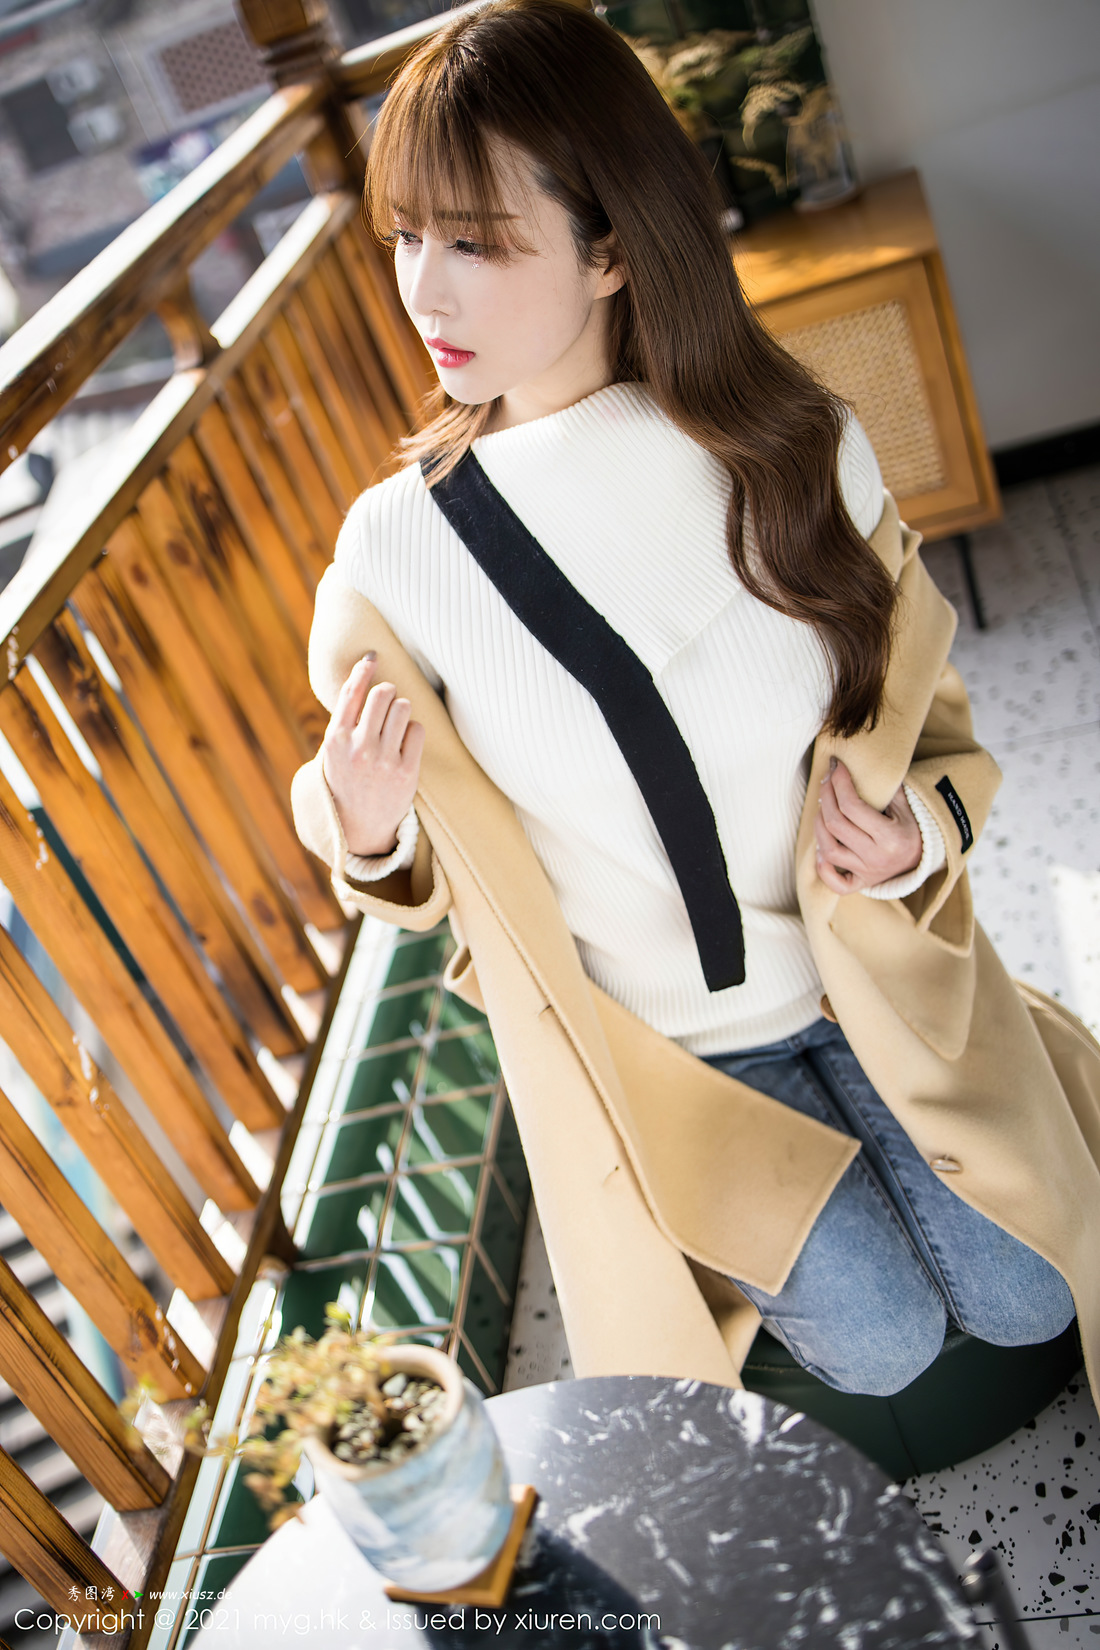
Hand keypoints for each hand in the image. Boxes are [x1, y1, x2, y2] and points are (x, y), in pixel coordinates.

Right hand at [321, 654, 424, 856]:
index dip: (364, 669)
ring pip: (403, 708)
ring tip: (394, 727)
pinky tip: (404, 744)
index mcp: (335, 739)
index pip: (352, 692)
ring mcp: (383, 760)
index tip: (373, 656)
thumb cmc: (345, 781)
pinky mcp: (406, 772)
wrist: (358, 828)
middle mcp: (358, 747)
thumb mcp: (331, 752)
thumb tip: (361, 677)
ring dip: (401, 711)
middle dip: (387, 694)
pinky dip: (413, 732)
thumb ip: (343, 721)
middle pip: (383, 694)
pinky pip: (417, 730)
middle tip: (385, 703)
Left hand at [814, 758, 921, 893]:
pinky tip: (820, 850)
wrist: (924, 860)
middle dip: (826, 797)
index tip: (835, 766)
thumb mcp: (906, 806)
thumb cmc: (913, 828)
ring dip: (819, 826)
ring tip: (822, 808)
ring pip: (830, 851)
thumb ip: (887, 787)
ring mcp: (867, 873)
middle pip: (835, 825)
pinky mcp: (861, 883)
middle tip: (826, 781)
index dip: (839, 782)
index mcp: (891, 837)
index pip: (852, 807)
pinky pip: (836, 883)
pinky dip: (824, 868)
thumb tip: (865, 761)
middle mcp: (877, 858)